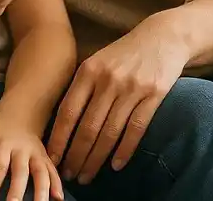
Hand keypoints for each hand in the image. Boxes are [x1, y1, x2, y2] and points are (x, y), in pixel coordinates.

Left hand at [0, 110, 63, 200]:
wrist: (18, 115)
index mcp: (2, 144)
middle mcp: (21, 149)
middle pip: (20, 171)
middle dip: (17, 190)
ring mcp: (36, 154)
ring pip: (41, 173)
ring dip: (42, 190)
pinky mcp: (46, 158)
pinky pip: (54, 171)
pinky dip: (58, 184)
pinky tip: (59, 198)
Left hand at [47, 15, 187, 184]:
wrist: (162, 37)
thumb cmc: (123, 54)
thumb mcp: (97, 61)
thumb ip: (82, 87)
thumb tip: (62, 122)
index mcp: (88, 71)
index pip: (68, 111)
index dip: (58, 137)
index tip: (50, 158)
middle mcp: (107, 80)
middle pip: (87, 126)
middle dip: (76, 155)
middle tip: (68, 176)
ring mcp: (131, 88)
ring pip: (109, 132)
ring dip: (96, 158)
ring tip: (87, 175)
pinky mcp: (154, 95)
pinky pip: (136, 129)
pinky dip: (124, 150)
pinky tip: (115, 165)